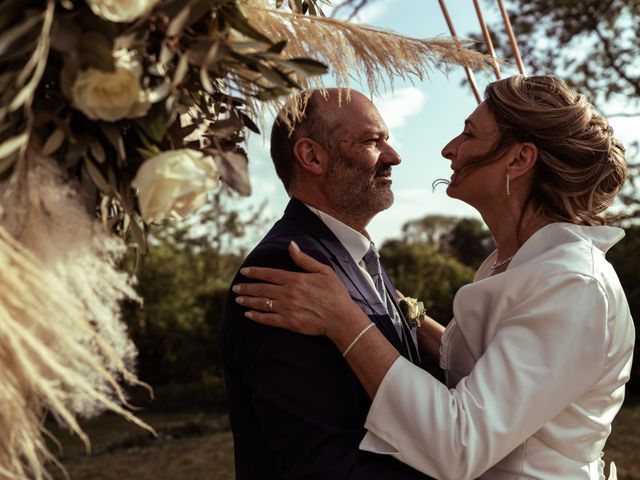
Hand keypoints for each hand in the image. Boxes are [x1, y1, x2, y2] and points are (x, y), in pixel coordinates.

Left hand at [233, 241, 357, 338]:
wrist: (341, 318)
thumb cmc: (335, 293)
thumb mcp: (323, 271)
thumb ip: (304, 259)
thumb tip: (291, 245)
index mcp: (295, 279)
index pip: (269, 274)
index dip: (255, 272)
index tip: (244, 271)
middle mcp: (288, 293)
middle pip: (261, 289)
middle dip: (247, 287)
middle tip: (236, 287)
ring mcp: (287, 309)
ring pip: (262, 303)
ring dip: (248, 301)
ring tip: (238, 299)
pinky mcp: (289, 323)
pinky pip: (268, 319)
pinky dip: (256, 316)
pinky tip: (248, 315)